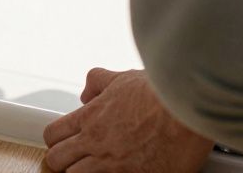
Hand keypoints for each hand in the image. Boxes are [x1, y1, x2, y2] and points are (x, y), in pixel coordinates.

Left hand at [43, 68, 212, 172]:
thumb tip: (86, 93)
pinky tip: (121, 172)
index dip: (57, 141)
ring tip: (100, 168)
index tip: (66, 143)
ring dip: (83, 172)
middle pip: (57, 160)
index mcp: (90, 118)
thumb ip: (98, 83)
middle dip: (64, 161)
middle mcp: (95, 142)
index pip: (53, 135)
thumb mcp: (123, 78)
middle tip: (77, 160)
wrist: (189, 108)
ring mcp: (113, 165)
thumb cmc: (161, 93)